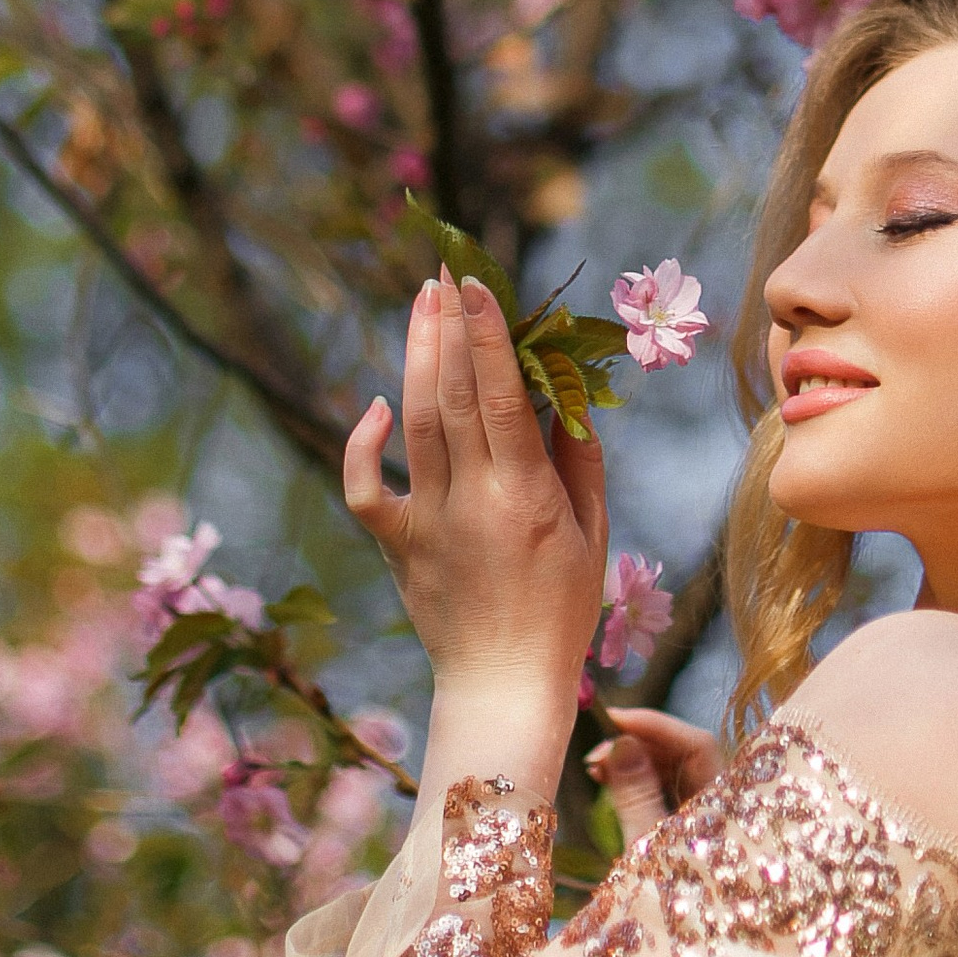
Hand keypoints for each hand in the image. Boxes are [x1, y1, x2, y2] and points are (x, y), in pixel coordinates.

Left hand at [343, 270, 608, 719]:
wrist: (504, 684)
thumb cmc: (563, 608)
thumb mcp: (593, 531)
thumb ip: (579, 456)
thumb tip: (562, 387)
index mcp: (526, 496)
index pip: (499, 396)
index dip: (485, 334)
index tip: (476, 284)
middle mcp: (470, 500)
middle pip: (451, 395)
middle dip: (446, 327)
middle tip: (442, 272)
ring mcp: (427, 521)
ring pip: (414, 423)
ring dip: (415, 358)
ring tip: (421, 305)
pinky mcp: (396, 543)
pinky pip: (368, 487)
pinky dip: (364, 443)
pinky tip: (378, 406)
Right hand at [586, 707, 723, 845]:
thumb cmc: (671, 904)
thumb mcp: (649, 845)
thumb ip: (636, 794)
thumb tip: (621, 744)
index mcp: (727, 806)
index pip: (698, 744)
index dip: (656, 725)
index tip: (614, 718)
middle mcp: (722, 805)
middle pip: (684, 754)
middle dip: (638, 745)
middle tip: (596, 751)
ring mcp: (706, 817)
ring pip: (672, 771)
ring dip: (633, 764)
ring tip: (596, 768)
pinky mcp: (687, 828)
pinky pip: (664, 792)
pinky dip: (637, 784)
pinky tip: (607, 780)